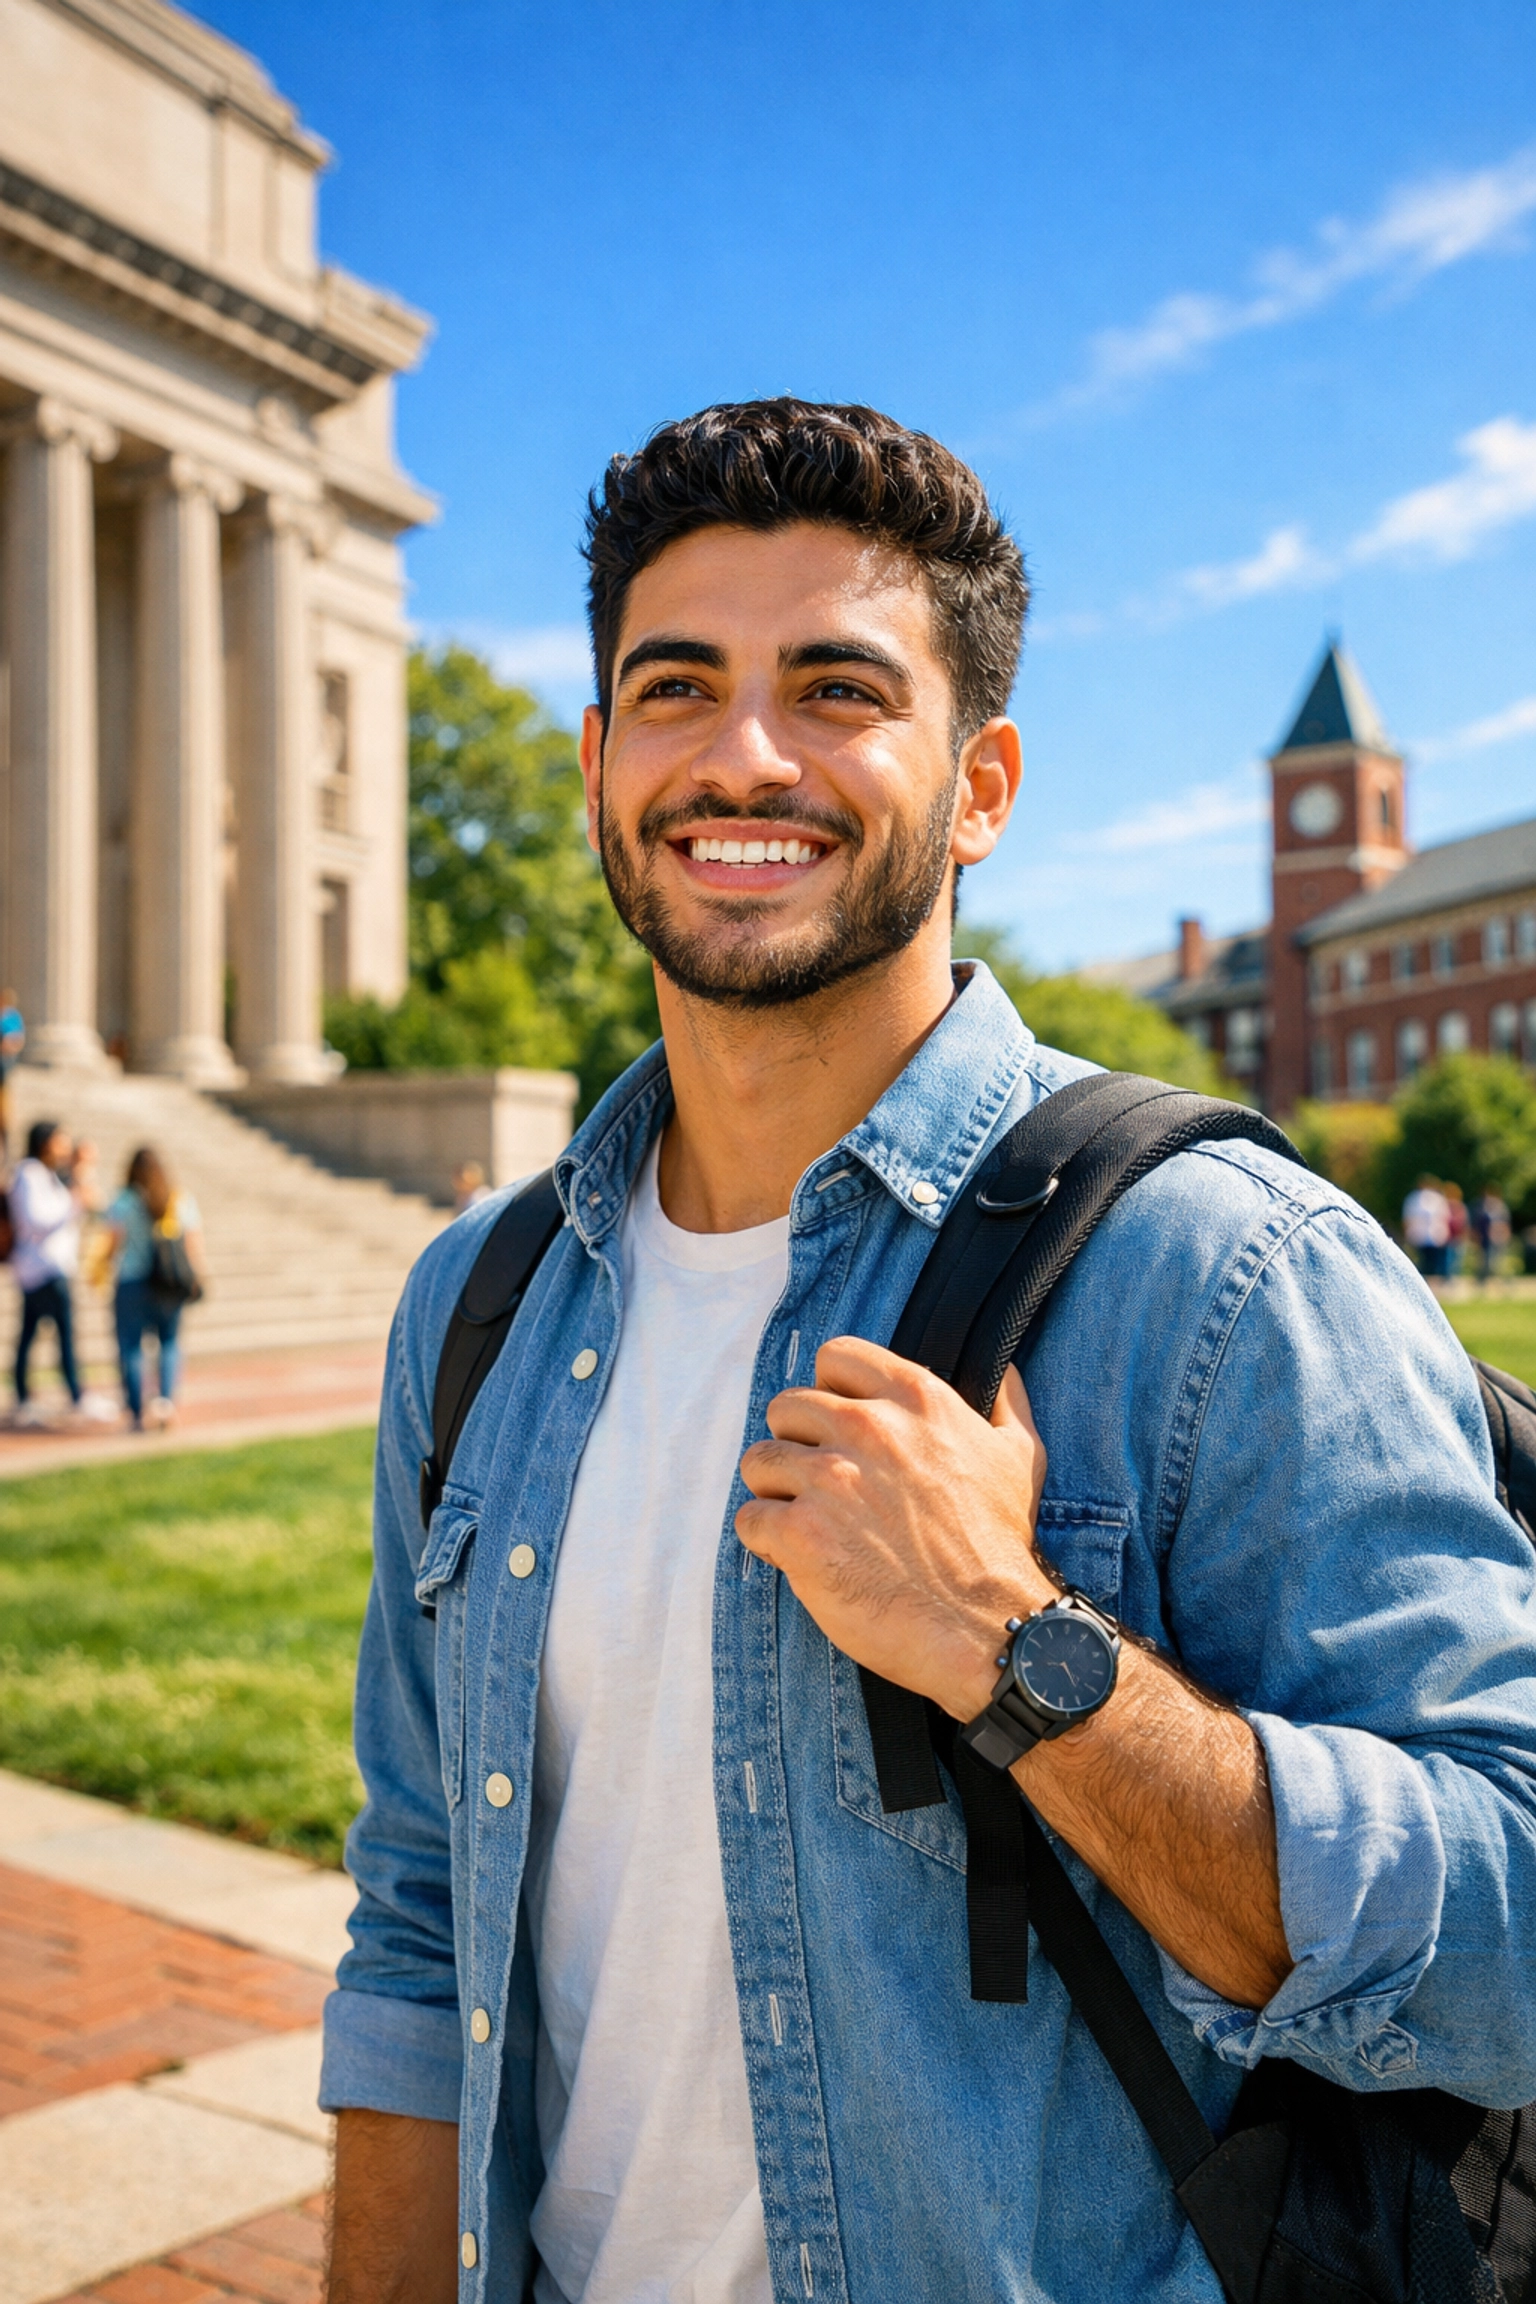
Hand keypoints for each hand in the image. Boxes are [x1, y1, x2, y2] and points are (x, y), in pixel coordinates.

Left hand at [737, 1336, 1052, 1720]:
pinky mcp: (801, 1534)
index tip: (839, 1426)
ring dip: (776, 1492)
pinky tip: (796, 1556)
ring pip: (759, 1461)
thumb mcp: (1019, 1456)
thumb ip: (1006, 1402)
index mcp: (915, 1399)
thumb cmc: (999, 1545)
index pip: (837, 1357)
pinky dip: (765, 1540)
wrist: (986, 1626)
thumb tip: (1005, 1370)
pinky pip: (750, 1519)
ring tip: (808, 1521)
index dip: (830, 1391)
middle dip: (797, 1444)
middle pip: (787, 1406)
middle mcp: (868, 1429)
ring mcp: (829, 1480)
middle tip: (821, 1485)